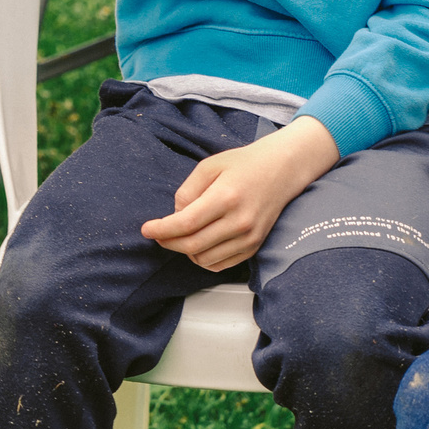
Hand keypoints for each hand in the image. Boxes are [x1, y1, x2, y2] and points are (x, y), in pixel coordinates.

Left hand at [142, 118, 340, 271]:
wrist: (281, 169)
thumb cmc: (244, 164)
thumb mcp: (209, 166)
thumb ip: (187, 191)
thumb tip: (175, 216)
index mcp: (226, 196)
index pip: (186, 223)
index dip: (162, 230)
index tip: (146, 230)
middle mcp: (240, 221)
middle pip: (193, 245)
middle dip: (169, 243)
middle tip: (158, 235)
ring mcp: (249, 237)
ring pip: (205, 259)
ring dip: (186, 252)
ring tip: (181, 236)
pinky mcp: (254, 246)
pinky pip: (221, 265)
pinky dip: (204, 259)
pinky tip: (199, 244)